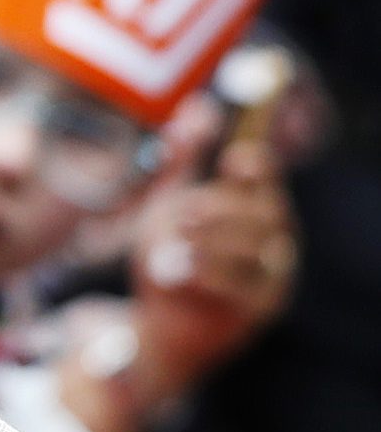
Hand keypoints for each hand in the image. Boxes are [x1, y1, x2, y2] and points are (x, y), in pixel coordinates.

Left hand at [128, 132, 296, 402]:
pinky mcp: (259, 310)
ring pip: (255, 250)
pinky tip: (176, 269)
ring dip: (212, 242)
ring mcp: (272, 278)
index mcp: (253, 211)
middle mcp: (273, 243)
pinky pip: (243, 286)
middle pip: (265, 215)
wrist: (159, 327)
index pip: (268, 181)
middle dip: (224, 210)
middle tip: (184, 212)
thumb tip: (199, 104)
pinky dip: (207, 274)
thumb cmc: (169, 260)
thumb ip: (181, 161)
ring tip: (174, 241)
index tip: (233, 160)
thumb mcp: (167, 205)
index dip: (259, 167)